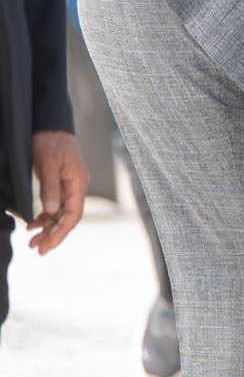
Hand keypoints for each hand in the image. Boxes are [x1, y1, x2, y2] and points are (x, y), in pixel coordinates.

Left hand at [27, 130, 87, 253]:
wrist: (50, 126)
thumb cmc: (50, 143)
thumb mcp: (47, 164)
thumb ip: (50, 188)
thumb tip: (50, 212)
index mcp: (78, 183)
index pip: (73, 215)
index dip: (61, 232)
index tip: (47, 246)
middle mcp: (76, 187)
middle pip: (67, 217)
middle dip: (53, 235)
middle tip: (37, 249)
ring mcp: (68, 186)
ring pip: (60, 214)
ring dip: (47, 228)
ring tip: (32, 241)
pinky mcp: (59, 184)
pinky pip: (55, 206)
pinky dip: (44, 217)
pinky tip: (33, 224)